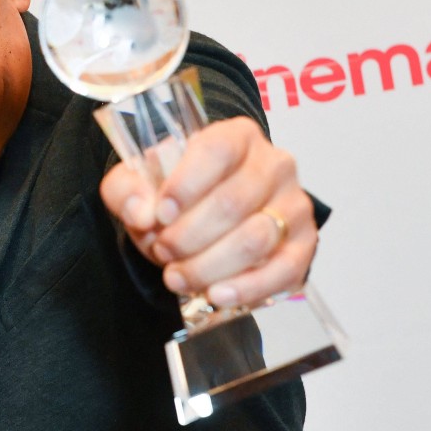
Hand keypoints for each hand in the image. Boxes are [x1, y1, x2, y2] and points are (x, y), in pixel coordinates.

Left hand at [99, 116, 317, 307]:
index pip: (217, 151)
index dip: (186, 184)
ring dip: (209, 266)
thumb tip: (141, 213)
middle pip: (233, 202)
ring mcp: (293, 204)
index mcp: (236, 136)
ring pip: (255, 239)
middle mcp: (273, 164)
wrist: (211, 213)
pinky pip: (283, 271)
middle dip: (189, 236)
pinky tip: (216, 294)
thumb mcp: (141, 182)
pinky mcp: (303, 244)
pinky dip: (247, 288)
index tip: (160, 213)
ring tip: (178, 277)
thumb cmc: (179, 193)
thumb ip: (128, 190)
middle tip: (163, 252)